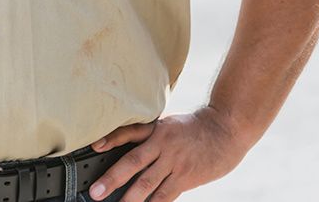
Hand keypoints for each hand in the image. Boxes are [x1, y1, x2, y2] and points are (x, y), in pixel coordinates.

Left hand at [88, 108, 250, 201]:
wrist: (225, 129)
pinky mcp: (186, 177)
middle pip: (132, 161)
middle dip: (112, 178)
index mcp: (155, 128)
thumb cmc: (195, 128)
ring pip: (147, 182)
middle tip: (95, 191)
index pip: (128, 132)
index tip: (93, 146)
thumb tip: (132, 154)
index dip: (110, 138)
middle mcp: (162, 144)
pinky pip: (166, 195)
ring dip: (129, 197)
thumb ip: (151, 137)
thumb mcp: (169, 124)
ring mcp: (174, 161)